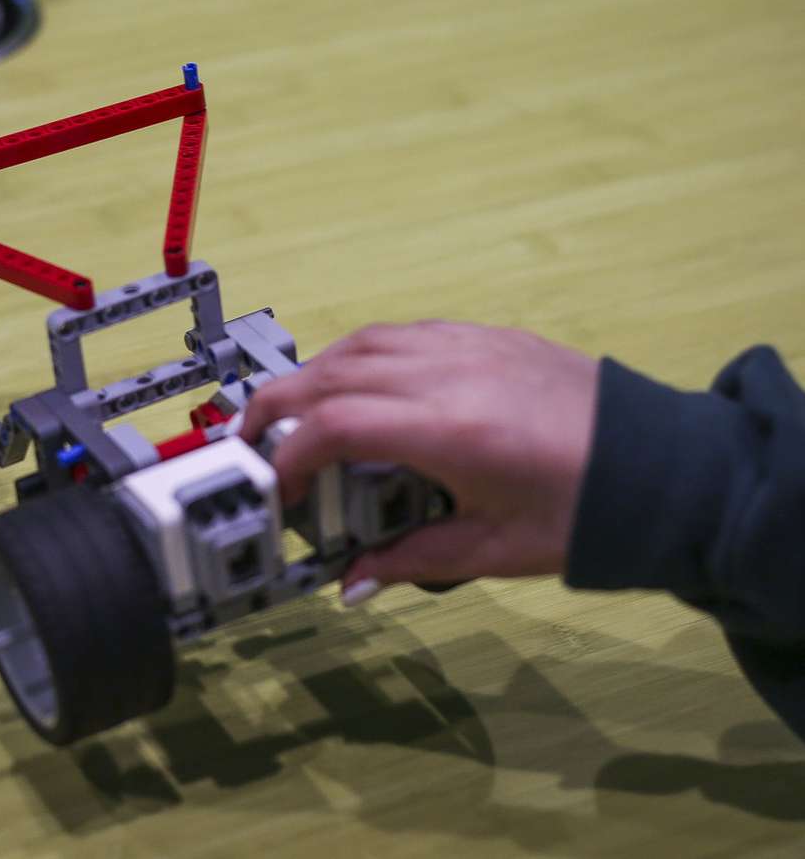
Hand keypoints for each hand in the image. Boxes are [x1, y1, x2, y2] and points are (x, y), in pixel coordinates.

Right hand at [239, 321, 600, 599]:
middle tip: (248, 439)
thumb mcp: (494, 550)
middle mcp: (447, 373)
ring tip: (296, 411)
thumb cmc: (583, 513)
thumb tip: (350, 583)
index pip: (334, 427)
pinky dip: (364, 355)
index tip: (274, 489)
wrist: (665, 467)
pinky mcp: (488, 334)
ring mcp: (468, 345)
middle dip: (277, 404)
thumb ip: (412, 559)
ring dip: (316, 374)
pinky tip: (361, 383)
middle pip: (332, 373)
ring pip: (363, 343)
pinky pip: (403, 332)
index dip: (287, 457)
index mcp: (447, 429)